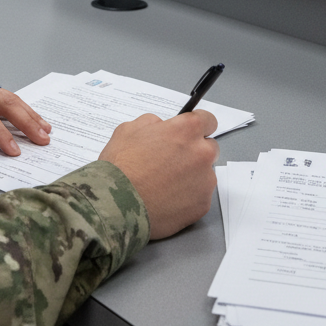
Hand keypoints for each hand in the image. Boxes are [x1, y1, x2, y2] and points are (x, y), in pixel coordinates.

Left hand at [0, 60, 51, 158]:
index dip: (0, 133)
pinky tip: (32, 117)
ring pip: (10, 97)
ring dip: (29, 113)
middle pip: (6, 102)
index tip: (13, 149)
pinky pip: (5, 97)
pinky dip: (21, 108)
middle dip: (27, 121)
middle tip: (43, 138)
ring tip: (46, 129)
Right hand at [99, 110, 218, 239]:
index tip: (189, 133)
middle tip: (172, 161)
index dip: (196, 126)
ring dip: (191, 175)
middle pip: (209, 147)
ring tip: (165, 184)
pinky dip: (187, 196)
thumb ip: (153, 123)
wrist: (116, 205)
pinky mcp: (202, 205)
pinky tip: (167, 198)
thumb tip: (162, 127)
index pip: (208, 120)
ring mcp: (205, 181)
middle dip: (195, 151)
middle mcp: (201, 153)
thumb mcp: (129, 129)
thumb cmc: (121, 166)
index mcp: (186, 131)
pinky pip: (199, 195)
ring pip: (205, 173)